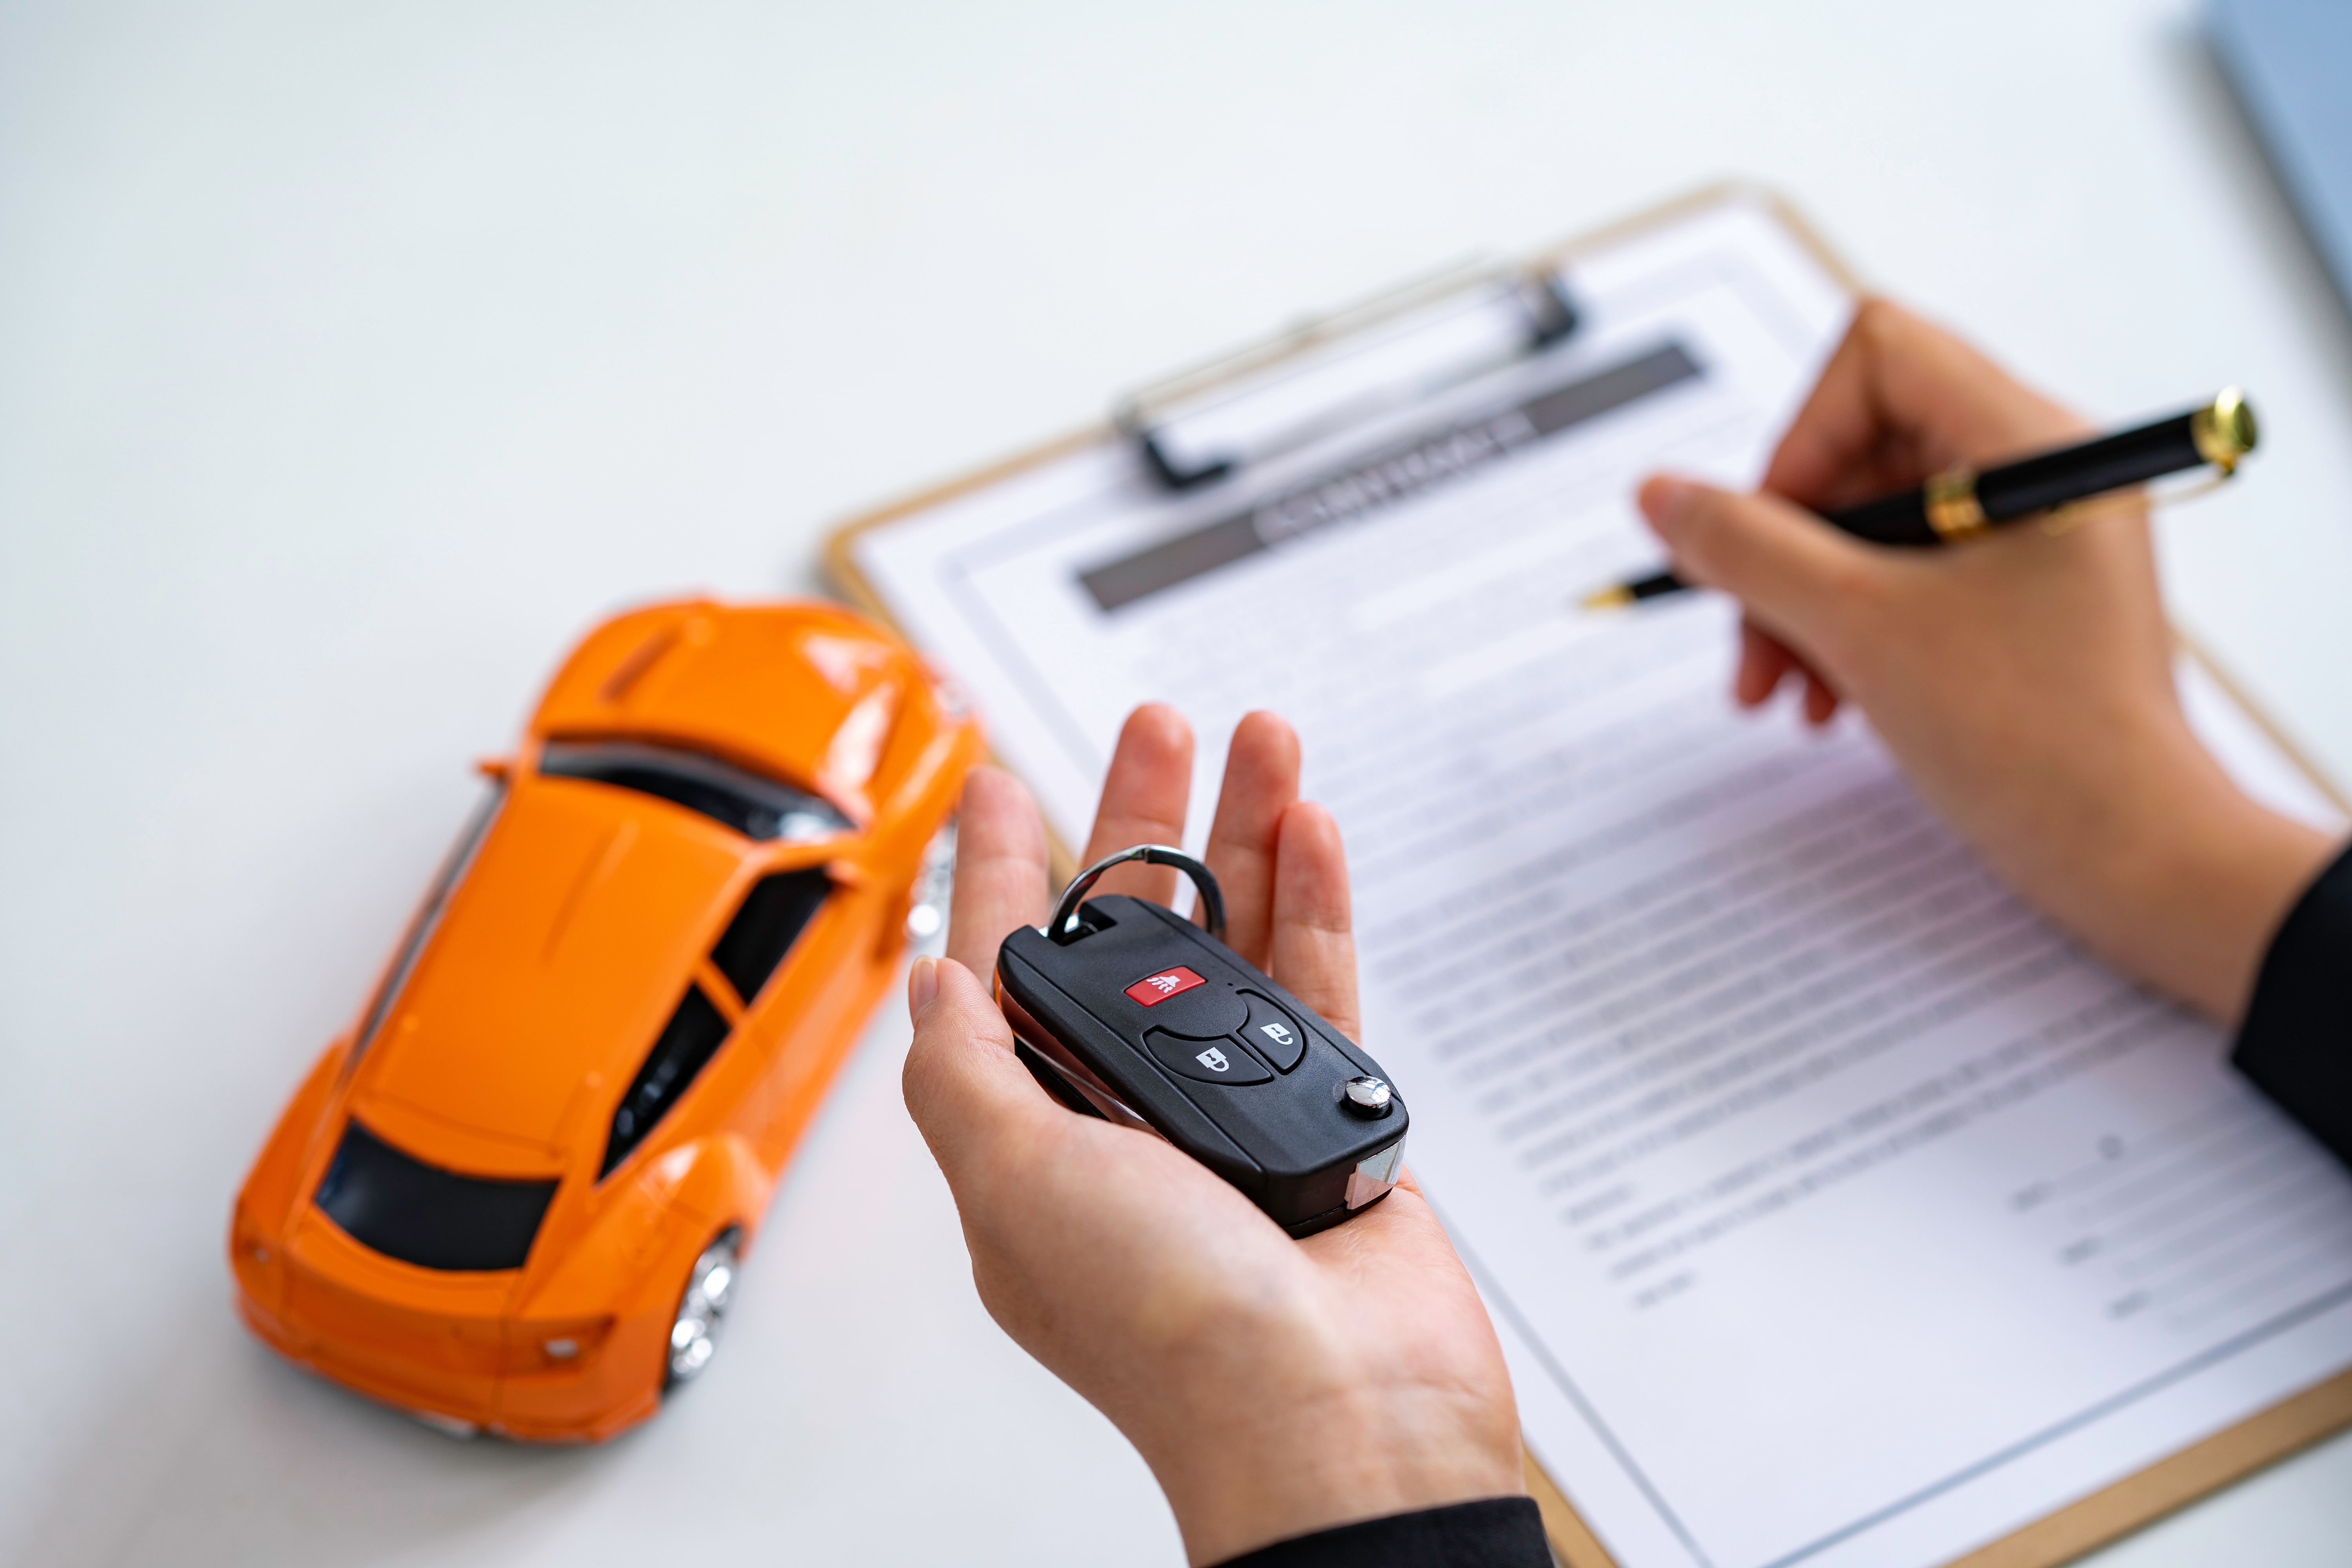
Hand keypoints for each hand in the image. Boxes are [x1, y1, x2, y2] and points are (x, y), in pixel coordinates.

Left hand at [902, 706, 1522, 1564]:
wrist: (1334, 1416)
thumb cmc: (1173, 1333)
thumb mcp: (1016, 1186)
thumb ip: (963, 1076)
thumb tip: (932, 982)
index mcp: (1039, 1139)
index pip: (1006, 973)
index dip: (997, 870)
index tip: (995, 781)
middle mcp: (1133, 1119)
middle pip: (1134, 934)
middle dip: (1141, 821)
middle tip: (1154, 727)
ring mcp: (1235, 1115)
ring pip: (1236, 941)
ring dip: (1245, 833)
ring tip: (1258, 740)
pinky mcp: (1328, 1122)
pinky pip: (1318, 985)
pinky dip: (1316, 902)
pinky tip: (1311, 829)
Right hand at [1637, 299, 2333, 1023]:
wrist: (2137, 858)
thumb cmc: (2035, 741)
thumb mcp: (1859, 628)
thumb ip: (1747, 548)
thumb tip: (1658, 494)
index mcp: (2028, 443)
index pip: (1877, 356)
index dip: (1800, 438)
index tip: (1768, 538)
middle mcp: (2039, 471)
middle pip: (1861, 447)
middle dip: (1786, 549)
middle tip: (1752, 643)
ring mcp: (2033, 536)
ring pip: (1870, 524)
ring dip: (1803, 604)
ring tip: (1781, 692)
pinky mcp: (2020, 597)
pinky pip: (1903, 579)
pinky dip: (1848, 631)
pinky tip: (1830, 702)